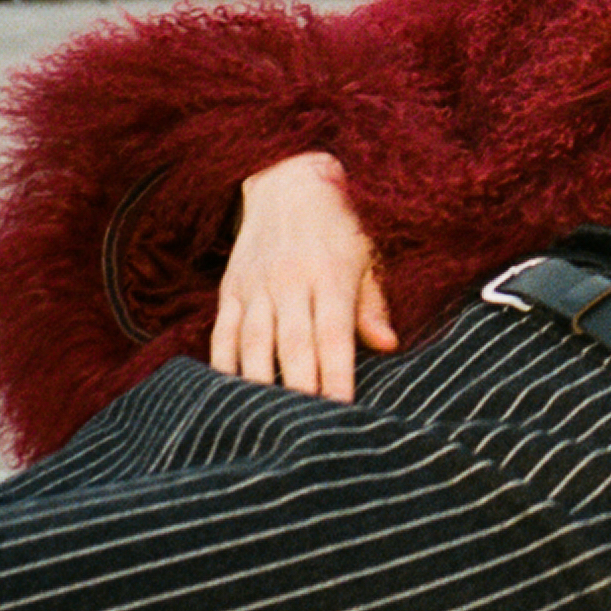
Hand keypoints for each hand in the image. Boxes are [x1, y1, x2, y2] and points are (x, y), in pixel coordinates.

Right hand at [209, 150, 396, 401]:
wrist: (287, 179)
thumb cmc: (339, 224)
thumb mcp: (366, 254)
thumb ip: (373, 303)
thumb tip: (388, 344)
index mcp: (330, 274)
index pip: (334, 335)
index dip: (338, 376)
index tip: (344, 412)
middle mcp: (290, 281)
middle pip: (293, 345)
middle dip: (300, 390)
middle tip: (308, 431)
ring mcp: (255, 285)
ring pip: (253, 343)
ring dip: (260, 385)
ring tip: (267, 422)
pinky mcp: (230, 288)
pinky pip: (222, 333)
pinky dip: (223, 365)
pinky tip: (228, 395)